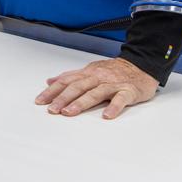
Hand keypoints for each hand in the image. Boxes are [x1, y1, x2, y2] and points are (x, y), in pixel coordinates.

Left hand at [34, 57, 157, 119]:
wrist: (141, 66)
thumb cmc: (114, 71)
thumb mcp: (89, 70)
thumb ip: (70, 76)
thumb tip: (50, 81)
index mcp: (87, 73)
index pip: (66, 81)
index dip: (52, 91)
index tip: (40, 101)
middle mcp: (98, 77)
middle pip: (78, 87)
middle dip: (63, 98)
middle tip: (52, 109)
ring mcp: (113, 84)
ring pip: (95, 92)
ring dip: (81, 102)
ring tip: (69, 112)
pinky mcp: (128, 90)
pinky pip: (121, 99)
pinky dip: (114, 107)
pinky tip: (107, 115)